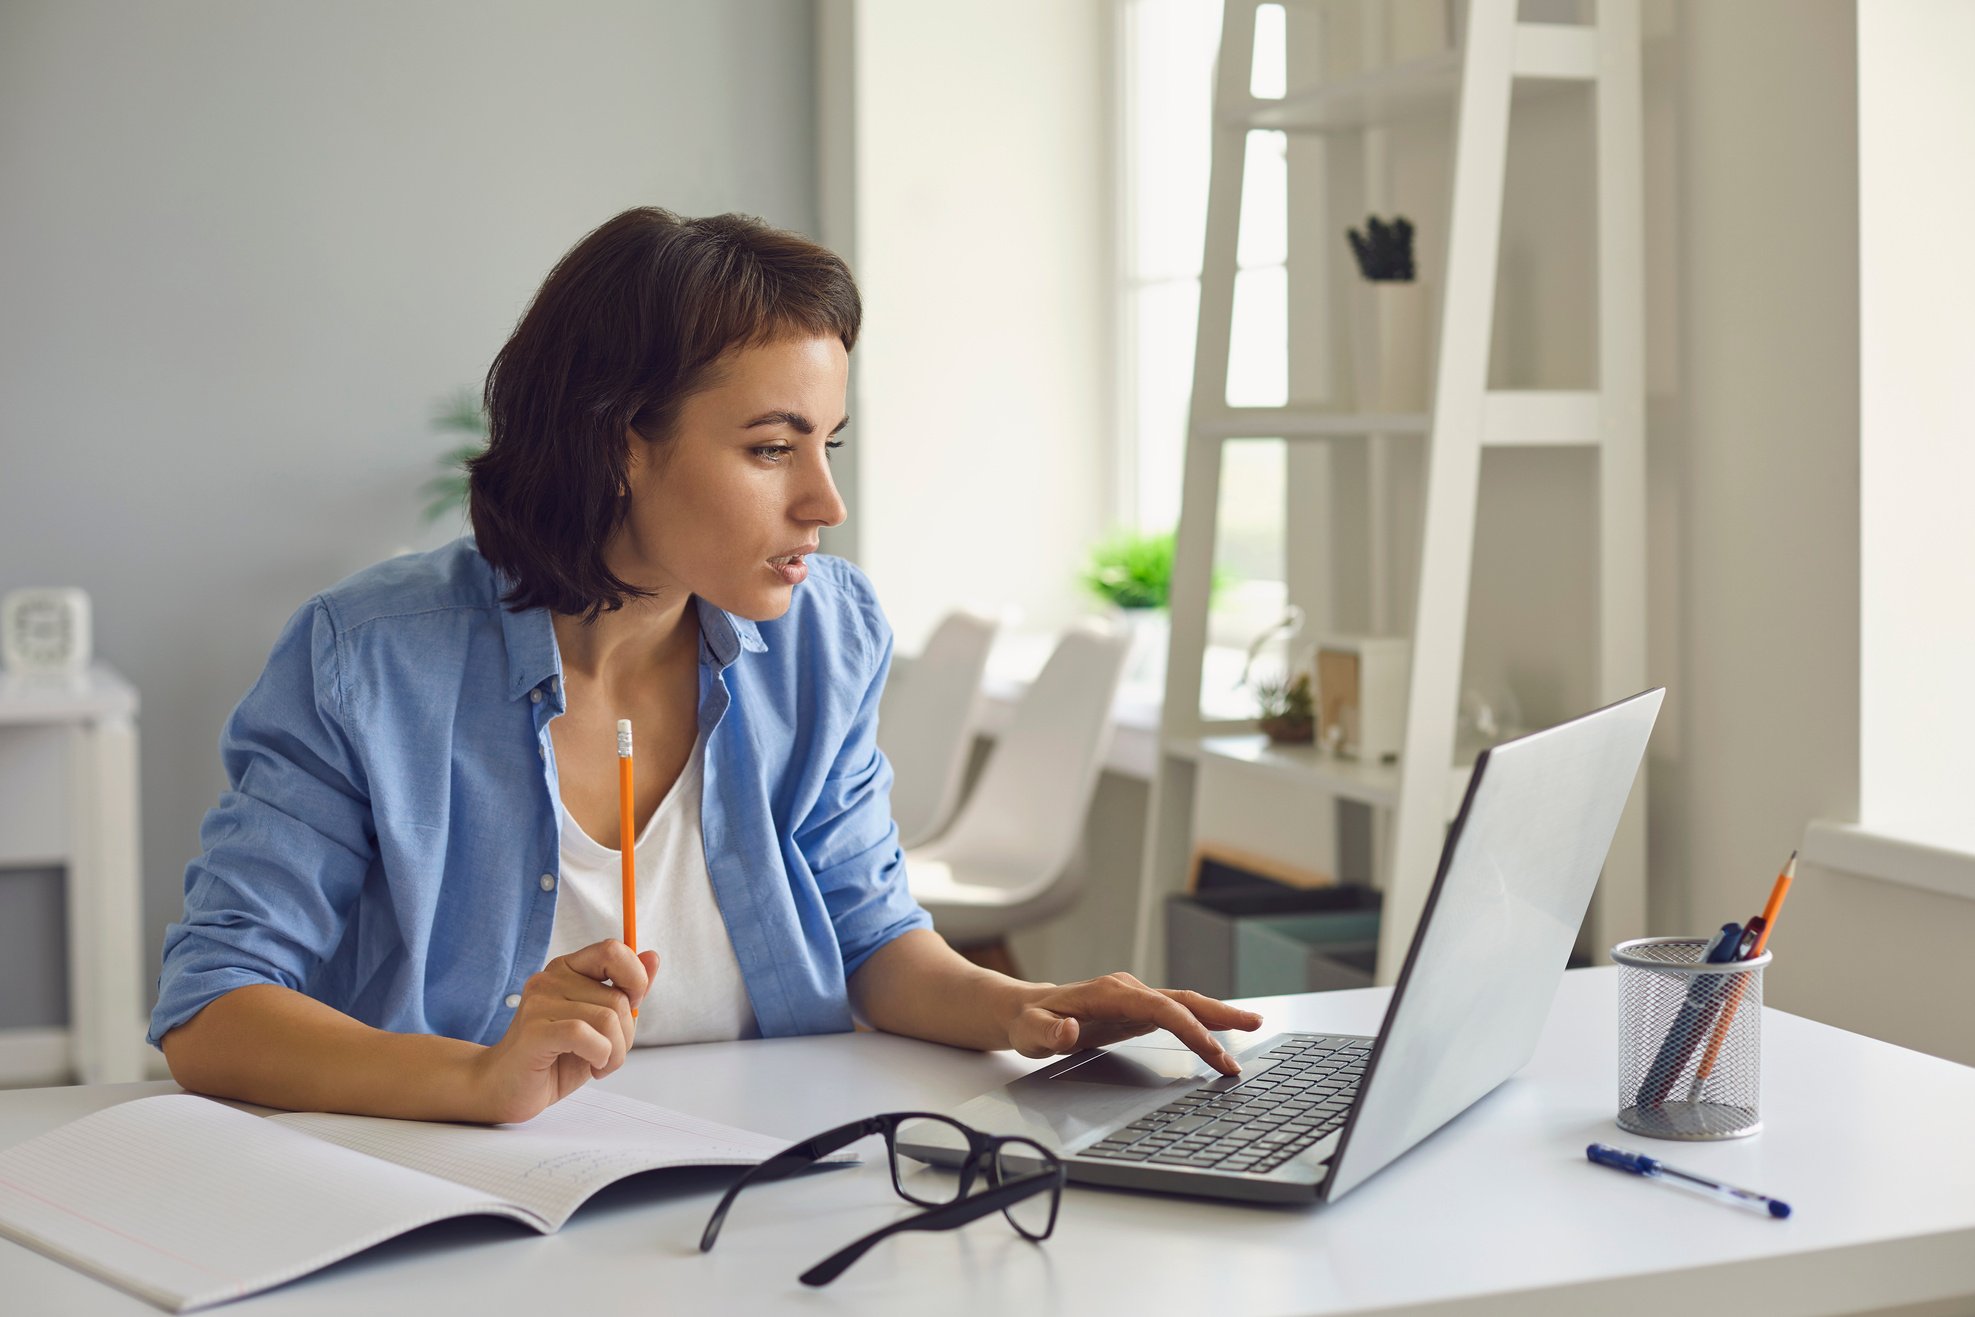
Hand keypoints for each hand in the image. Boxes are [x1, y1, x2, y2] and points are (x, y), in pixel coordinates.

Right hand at [469, 940, 658, 1123]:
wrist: (504, 1089)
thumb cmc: (554, 1058)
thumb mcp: (600, 1024)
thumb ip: (625, 992)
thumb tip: (652, 957)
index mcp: (568, 969)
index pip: (613, 950)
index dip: (635, 979)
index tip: (632, 1008)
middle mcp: (551, 979)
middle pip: (618, 997)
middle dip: (627, 1034)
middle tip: (609, 1054)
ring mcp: (539, 1003)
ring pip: (607, 1018)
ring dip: (616, 1052)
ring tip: (600, 1064)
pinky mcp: (534, 1031)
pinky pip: (585, 1034)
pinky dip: (600, 1055)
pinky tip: (592, 1066)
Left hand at [1003, 972, 1263, 1075]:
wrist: (1027, 1012)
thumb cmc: (1030, 1023)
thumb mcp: (1031, 1033)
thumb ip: (1048, 1032)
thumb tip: (1068, 1029)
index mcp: (1110, 993)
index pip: (1161, 1008)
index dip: (1190, 1028)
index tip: (1213, 1050)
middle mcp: (1128, 990)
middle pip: (1182, 999)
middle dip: (1219, 1014)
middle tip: (1254, 1025)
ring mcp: (1135, 998)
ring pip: (1184, 1003)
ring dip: (1217, 1014)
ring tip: (1252, 1024)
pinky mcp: (1137, 1009)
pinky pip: (1176, 1012)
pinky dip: (1201, 1020)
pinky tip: (1221, 1030)